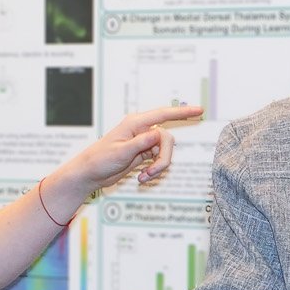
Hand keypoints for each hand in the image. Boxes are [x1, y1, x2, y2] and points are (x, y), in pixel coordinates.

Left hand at [45, 105, 203, 215]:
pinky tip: (142, 178)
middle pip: (167, 139)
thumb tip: (158, 133)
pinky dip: (154, 170)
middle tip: (153, 172)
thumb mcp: (121, 151)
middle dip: (164, 158)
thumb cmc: (100, 160)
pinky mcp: (142, 154)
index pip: (163, 114)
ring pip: (164, 152)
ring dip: (158, 167)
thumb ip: (141, 143)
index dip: (182, 112)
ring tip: (144, 177)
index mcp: (135, 123)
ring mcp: (143, 142)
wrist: (90, 174)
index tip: (199, 111)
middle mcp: (141, 130)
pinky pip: (158, 160)